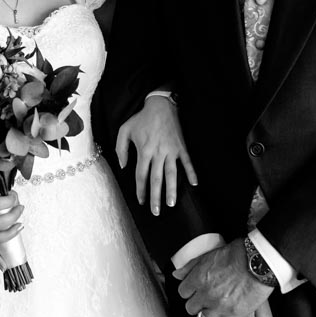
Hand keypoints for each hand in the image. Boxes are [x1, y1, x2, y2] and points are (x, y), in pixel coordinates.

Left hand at [116, 97, 196, 214]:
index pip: (141, 175)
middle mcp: (158, 153)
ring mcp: (171, 151)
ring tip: (172, 203)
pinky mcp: (181, 147)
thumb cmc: (141, 118)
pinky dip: (191, 173)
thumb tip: (123, 167)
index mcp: (144, 151)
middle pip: (156, 179)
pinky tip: (194, 184)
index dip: (140, 190)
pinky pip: (187, 162)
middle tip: (156, 211)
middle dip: (156, 196)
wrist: (161, 105)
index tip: (141, 201)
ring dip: (172, 189)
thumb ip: (121, 149)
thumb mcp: (125, 130)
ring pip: (172, 174)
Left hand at [172, 241, 272, 316]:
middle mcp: (206, 294)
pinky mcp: (233, 315)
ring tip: (210, 316)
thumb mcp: (209, 255)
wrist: (258, 261)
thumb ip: (191, 266)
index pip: (183, 292)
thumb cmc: (237, 254)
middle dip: (196, 306)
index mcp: (198, 278)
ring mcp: (218, 306)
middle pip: (191, 307)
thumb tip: (177, 274)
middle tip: (203, 303)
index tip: (194, 293)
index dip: (189, 293)